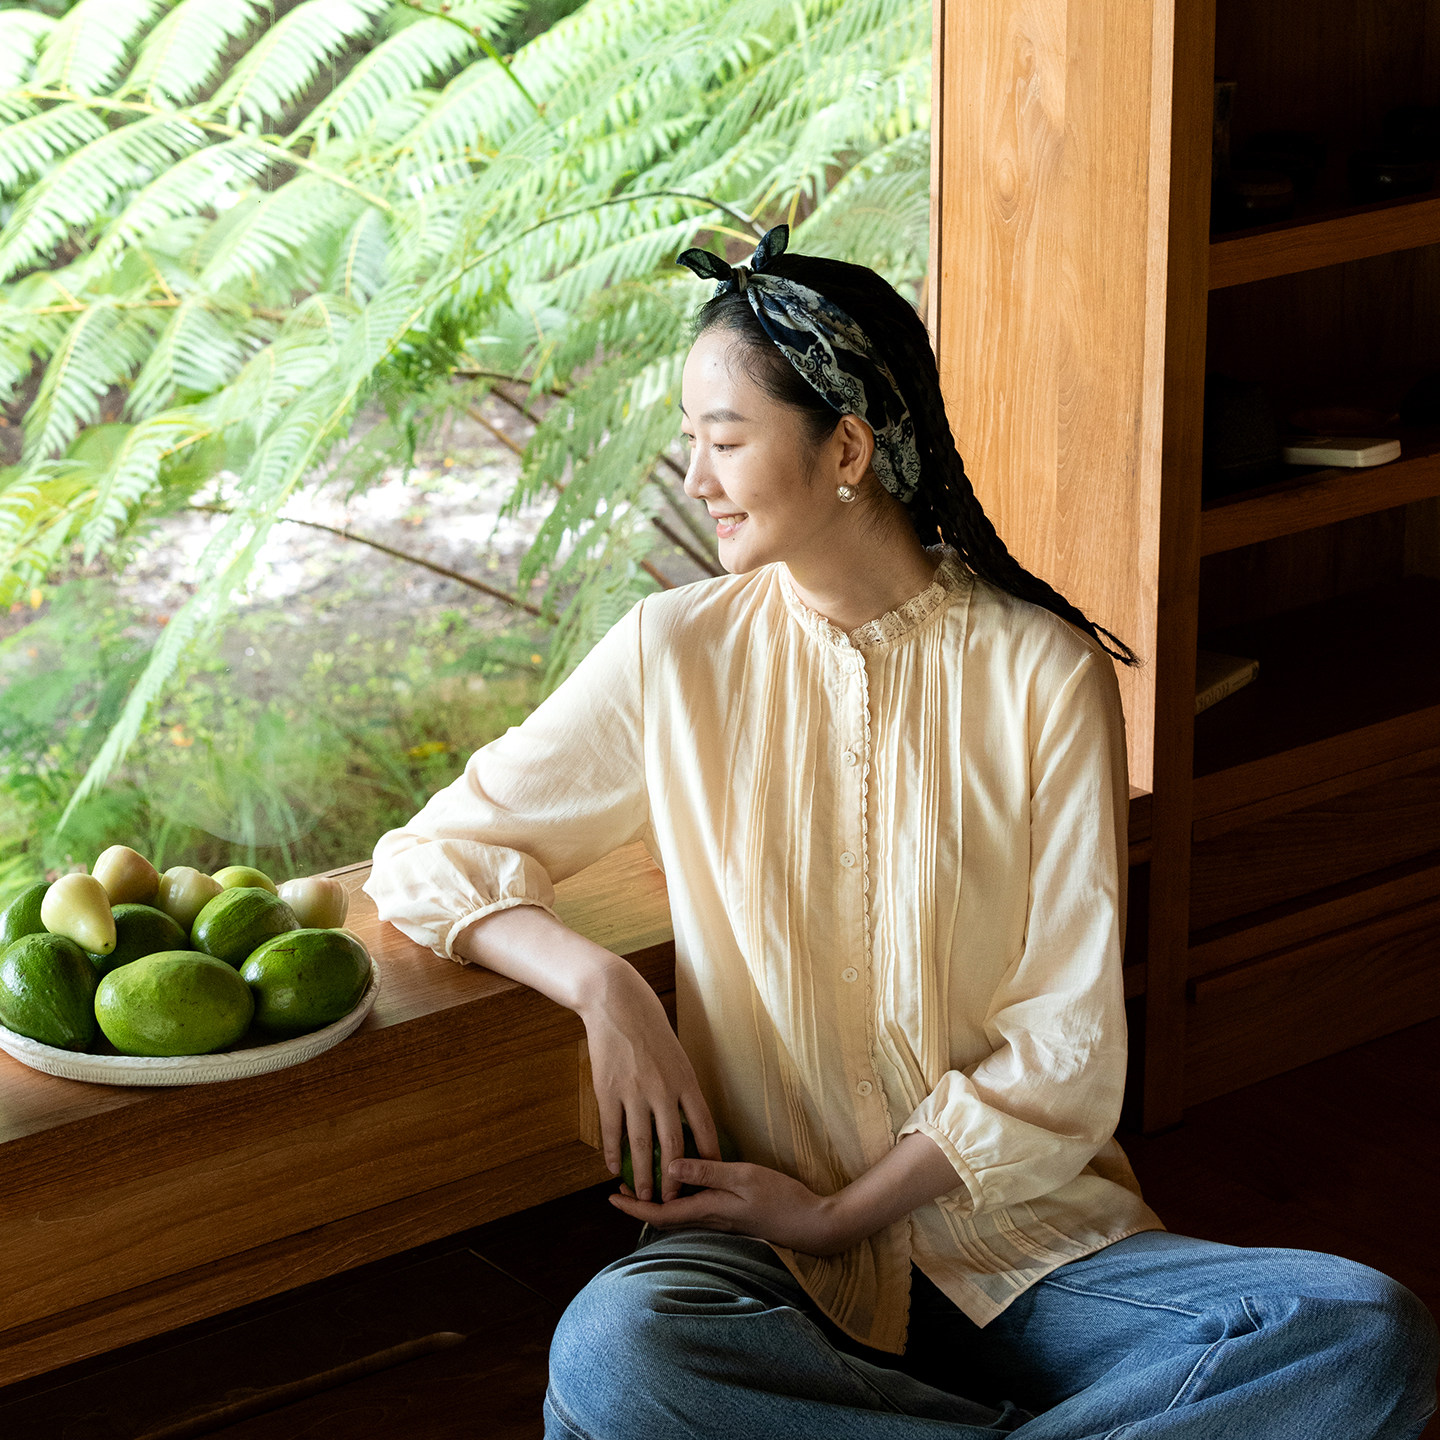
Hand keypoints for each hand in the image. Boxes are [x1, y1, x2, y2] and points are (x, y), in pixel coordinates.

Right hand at [578, 957, 721, 1202]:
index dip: (708, 1156)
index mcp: (685, 1080)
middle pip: (672, 1146)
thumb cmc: (651, 1028)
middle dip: (674, 1179)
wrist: (617, 1003)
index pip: (704, 1127)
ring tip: (645, 1197)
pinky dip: (612, 1154)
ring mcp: (634, 1092)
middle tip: (674, 1202)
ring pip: (640, 1146)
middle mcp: (663, 1090)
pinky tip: (613, 1168)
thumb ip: (682, 1089)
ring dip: (643, 1176)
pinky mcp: (607, 1092)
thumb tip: (690, 1121)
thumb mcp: (678, 1056)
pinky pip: (612, 1131)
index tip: (710, 1177)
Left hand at [609, 1157, 852, 1255]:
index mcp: (707, 1210)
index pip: (660, 1213)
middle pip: (665, 1216)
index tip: (612, 1196)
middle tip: (622, 1185)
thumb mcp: (742, 1177)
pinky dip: (681, 1198)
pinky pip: (696, 1210)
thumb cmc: (780, 1199)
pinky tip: (684, 1182)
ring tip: (645, 1180)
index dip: (633, 1206)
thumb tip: (669, 1168)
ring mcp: (722, 1221)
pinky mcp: (733, 1218)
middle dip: (640, 1204)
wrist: (811, 1224)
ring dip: (659, 1200)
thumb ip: (707, 1172)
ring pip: (680, 1214)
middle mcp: (709, 1220)